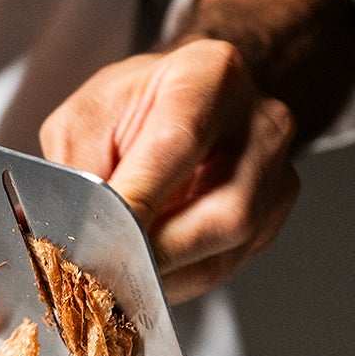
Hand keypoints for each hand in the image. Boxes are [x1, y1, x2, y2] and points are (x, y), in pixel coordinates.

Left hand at [38, 39, 298, 303]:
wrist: (189, 101)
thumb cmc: (135, 105)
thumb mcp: (88, 115)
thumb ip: (81, 165)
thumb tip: (77, 226)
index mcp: (212, 76)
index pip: (178, 145)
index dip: (137, 202)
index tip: (100, 237)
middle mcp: (262, 125)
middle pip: (221, 214)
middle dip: (154, 252)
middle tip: (104, 269)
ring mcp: (277, 177)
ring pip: (224, 252)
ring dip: (163, 273)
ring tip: (116, 272)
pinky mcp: (273, 220)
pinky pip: (222, 268)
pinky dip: (175, 279)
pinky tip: (144, 271)